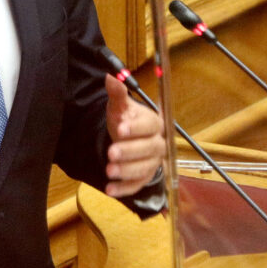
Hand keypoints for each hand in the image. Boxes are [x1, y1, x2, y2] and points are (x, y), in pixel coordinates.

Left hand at [103, 74, 165, 197]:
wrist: (124, 137)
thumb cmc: (125, 120)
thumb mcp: (119, 107)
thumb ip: (117, 94)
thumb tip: (110, 77)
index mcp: (153, 123)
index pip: (149, 126)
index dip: (136, 128)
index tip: (120, 129)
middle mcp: (157, 144)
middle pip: (149, 149)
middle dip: (130, 152)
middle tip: (111, 153)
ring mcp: (153, 162)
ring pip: (144, 169)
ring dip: (127, 171)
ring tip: (109, 170)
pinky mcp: (144, 178)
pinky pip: (137, 185)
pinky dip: (124, 188)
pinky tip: (110, 189)